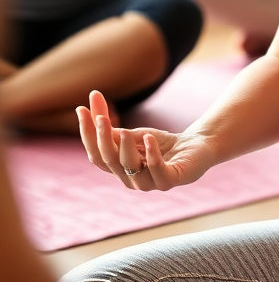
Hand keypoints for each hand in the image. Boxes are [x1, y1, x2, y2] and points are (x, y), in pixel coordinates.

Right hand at [77, 90, 214, 191]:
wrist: (194, 148)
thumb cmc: (160, 143)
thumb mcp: (135, 132)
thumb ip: (114, 126)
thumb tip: (91, 99)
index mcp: (118, 170)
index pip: (96, 154)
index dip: (87, 134)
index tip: (81, 109)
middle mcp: (129, 180)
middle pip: (108, 160)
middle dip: (102, 139)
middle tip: (100, 118)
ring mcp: (149, 183)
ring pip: (129, 167)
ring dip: (125, 148)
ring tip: (125, 130)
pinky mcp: (169, 180)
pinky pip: (157, 170)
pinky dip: (151, 154)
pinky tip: (149, 138)